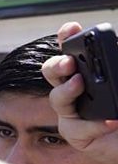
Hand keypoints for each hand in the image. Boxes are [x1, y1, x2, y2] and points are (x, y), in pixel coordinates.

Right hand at [42, 21, 117, 162]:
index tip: (72, 29)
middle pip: (53, 71)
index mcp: (91, 72)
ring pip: (57, 99)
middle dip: (56, 65)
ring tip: (80, 85)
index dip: (67, 37)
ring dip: (66, 91)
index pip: (72, 50)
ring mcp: (74, 112)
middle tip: (69, 63)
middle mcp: (78, 89)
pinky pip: (75, 128)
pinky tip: (110, 122)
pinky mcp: (77, 135)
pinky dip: (92, 125)